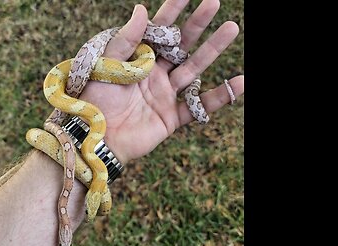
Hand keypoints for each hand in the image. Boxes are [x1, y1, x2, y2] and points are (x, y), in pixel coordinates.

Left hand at [79, 0, 243, 163]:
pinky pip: (201, 106)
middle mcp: (155, 74)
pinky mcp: (172, 116)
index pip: (158, 31)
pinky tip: (241, 81)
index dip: (172, 11)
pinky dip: (223, 96)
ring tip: (231, 28)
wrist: (96, 139)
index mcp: (137, 60)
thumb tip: (141, 9)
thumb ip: (125, 40)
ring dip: (213, 49)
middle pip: (181, 45)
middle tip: (214, 3)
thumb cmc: (95, 100)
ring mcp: (165, 94)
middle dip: (197, 24)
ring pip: (194, 68)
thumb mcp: (106, 66)